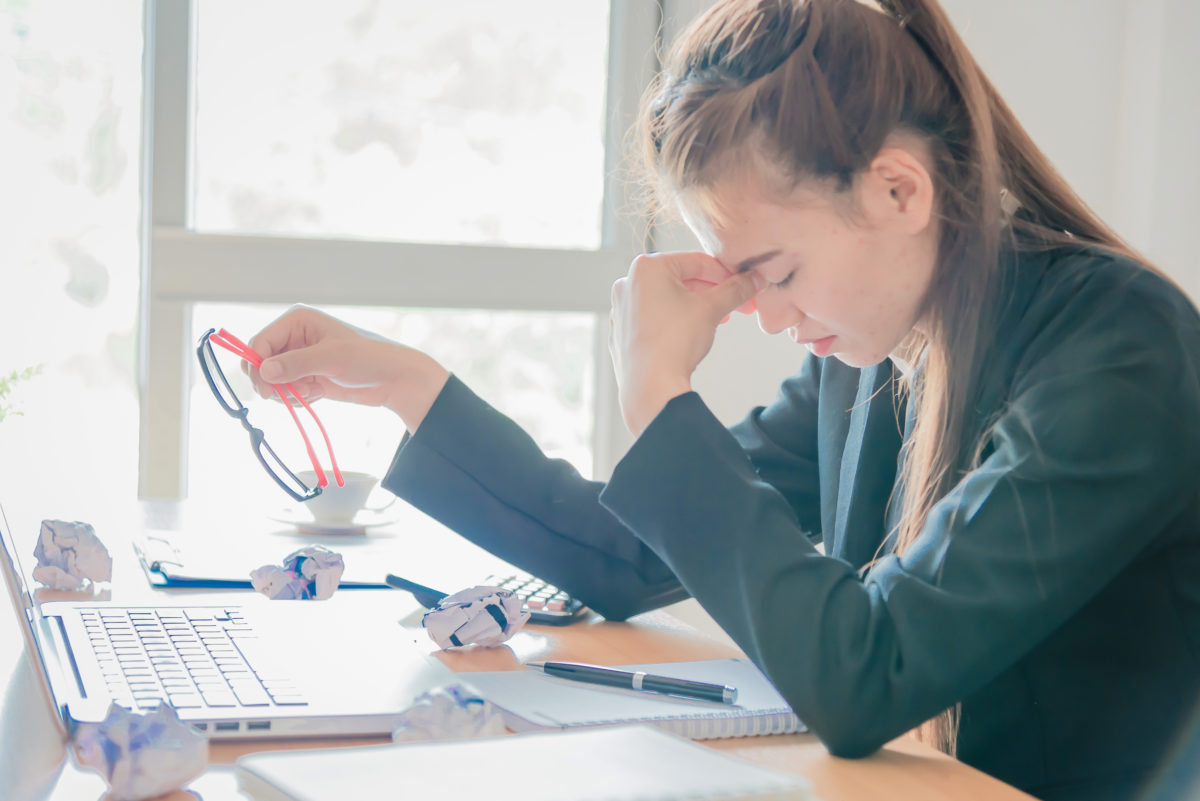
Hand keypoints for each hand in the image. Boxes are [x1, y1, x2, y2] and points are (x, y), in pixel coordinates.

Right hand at [246, 305, 449, 431]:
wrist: (391, 380)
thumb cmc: (367, 359)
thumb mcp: (332, 358)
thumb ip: (297, 364)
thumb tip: (264, 371)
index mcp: (297, 322)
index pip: (260, 342)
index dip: (257, 364)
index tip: (264, 387)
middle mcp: (294, 338)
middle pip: (260, 363)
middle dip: (270, 382)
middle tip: (283, 396)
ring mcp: (299, 359)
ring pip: (271, 381)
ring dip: (287, 392)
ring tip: (313, 391)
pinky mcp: (306, 377)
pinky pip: (286, 391)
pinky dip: (298, 397)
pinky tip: (318, 394)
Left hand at [609, 252, 764, 434]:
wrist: (650, 386)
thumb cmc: (675, 341)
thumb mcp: (712, 309)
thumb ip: (736, 289)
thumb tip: (755, 280)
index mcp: (647, 267)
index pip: (697, 262)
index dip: (726, 273)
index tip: (744, 284)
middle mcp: (628, 282)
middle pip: (681, 280)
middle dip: (713, 292)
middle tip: (737, 304)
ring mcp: (621, 308)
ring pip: (668, 299)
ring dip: (696, 306)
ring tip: (719, 319)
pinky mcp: (621, 331)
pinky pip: (654, 317)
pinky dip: (675, 320)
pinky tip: (692, 333)